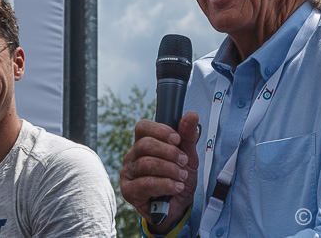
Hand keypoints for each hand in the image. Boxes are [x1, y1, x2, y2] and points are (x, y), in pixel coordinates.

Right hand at [121, 112, 199, 233]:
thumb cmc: (179, 177)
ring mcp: (128, 173)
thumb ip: (188, 136)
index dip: (161, 131)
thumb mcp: (188, 156)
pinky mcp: (129, 191)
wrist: (179, 205)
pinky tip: (175, 188)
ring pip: (147, 164)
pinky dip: (166, 184)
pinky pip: (146, 183)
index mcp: (144, 142)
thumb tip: (192, 115)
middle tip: (183, 162)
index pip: (143, 127)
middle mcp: (132, 155)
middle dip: (170, 153)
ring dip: (170, 170)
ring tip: (182, 177)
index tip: (177, 140)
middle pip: (145, 144)